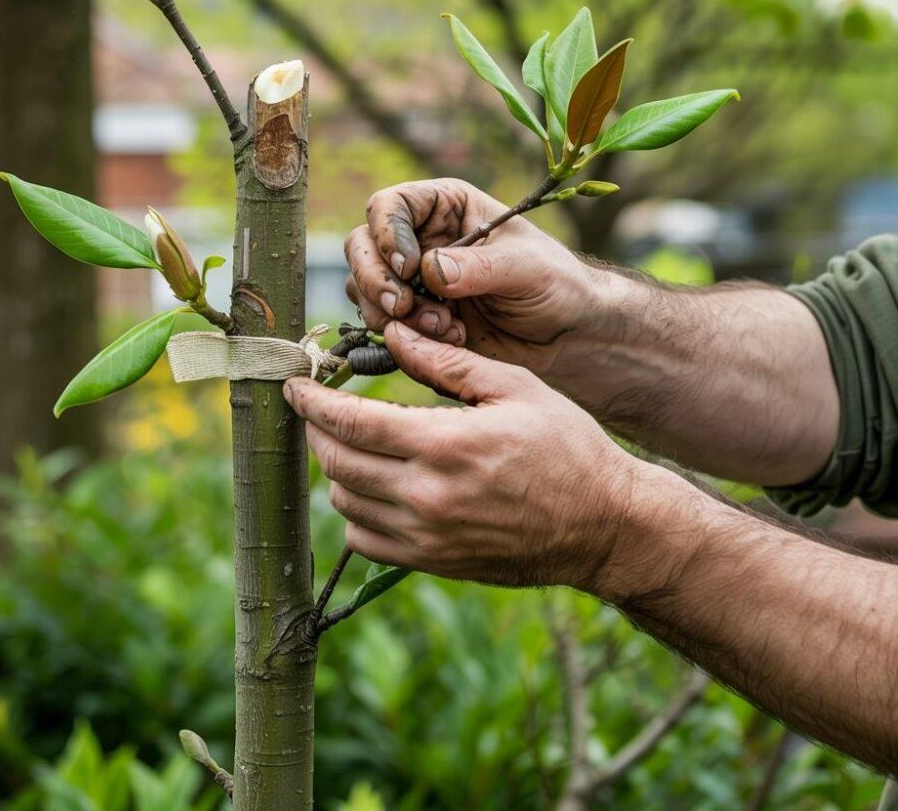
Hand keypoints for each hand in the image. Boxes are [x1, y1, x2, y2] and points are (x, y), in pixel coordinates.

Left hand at [285, 321, 670, 595]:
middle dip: (317, 430)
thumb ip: (446, 362)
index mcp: (446, 445)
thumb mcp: (515, 388)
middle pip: (336, 462)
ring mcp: (427, 537)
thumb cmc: (568, 447)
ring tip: (356, 444)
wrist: (603, 525)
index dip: (312, 401)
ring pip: (345, 502)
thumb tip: (394, 334)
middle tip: (320, 408)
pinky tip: (377, 488)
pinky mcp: (434, 562)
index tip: (294, 385)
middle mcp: (427, 497)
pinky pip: (365, 541)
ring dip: (338, 468)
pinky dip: (356, 512)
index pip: (350, 423)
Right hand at [343, 179, 604, 384]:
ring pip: (362, 289)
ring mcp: (412, 281)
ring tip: (445, 327)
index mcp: (445, 207)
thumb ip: (480, 267)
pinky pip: (382, 325)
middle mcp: (420, 239)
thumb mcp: (526, 269)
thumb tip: (430, 270)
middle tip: (403, 308)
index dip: (388, 234)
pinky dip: (404, 336)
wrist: (567, 337)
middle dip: (375, 280)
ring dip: (391, 314)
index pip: (389, 205)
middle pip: (361, 246)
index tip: (410, 268)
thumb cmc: (555, 285)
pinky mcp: (413, 319)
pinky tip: (450, 340)